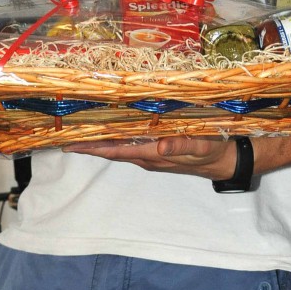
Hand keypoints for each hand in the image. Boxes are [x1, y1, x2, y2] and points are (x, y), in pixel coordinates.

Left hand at [63, 135, 237, 178]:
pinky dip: (114, 138)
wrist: (225, 160)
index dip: (92, 148)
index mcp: (153, 153)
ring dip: (99, 140)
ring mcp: (150, 153)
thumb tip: (161, 146)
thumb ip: (182, 144)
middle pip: (111, 150)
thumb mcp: (202, 145)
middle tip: (65, 133)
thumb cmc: (213, 150)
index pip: (115, 151)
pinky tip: (108, 129)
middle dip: (88, 143)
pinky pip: (129, 144)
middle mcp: (146, 155)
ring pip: (118, 147)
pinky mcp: (156, 150)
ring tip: (79, 129)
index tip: (70, 144)